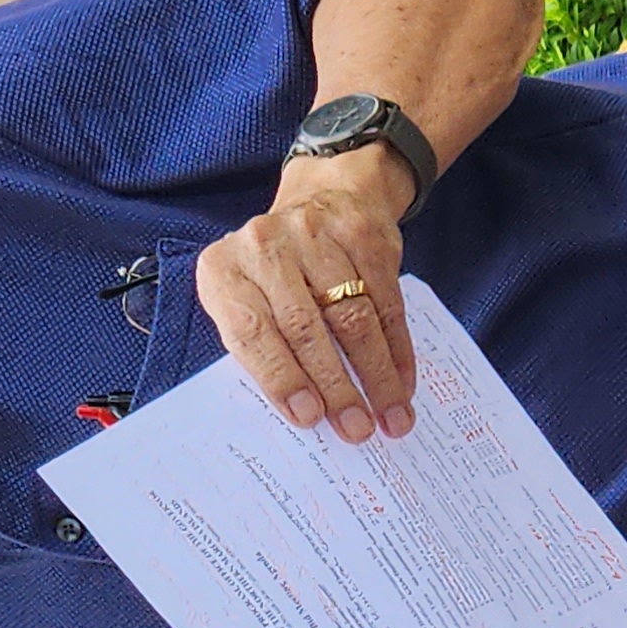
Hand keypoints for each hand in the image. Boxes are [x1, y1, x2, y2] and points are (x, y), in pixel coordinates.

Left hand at [196, 151, 420, 443]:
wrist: (324, 198)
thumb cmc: (276, 274)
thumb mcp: (250, 301)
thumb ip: (264, 350)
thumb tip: (306, 416)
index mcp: (223, 271)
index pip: (250, 332)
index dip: (281, 378)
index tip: (309, 418)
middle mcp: (265, 246)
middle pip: (304, 328)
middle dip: (335, 387)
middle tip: (357, 429)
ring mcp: (315, 235)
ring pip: (352, 317)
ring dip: (375, 375)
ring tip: (390, 418)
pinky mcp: (362, 235)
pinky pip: (386, 303)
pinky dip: (397, 350)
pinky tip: (403, 383)